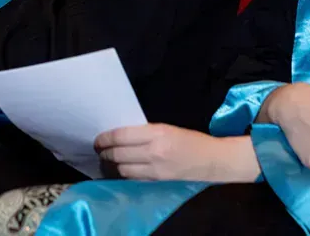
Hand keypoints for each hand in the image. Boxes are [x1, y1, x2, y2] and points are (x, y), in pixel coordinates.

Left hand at [95, 124, 223, 180]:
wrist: (212, 160)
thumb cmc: (190, 139)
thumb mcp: (167, 128)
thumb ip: (144, 132)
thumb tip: (121, 136)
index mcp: (156, 133)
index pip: (121, 136)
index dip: (105, 138)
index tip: (98, 139)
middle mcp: (153, 151)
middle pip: (118, 154)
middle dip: (104, 153)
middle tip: (98, 150)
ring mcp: (155, 169)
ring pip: (122, 169)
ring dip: (111, 166)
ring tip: (106, 161)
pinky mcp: (157, 181)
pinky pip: (133, 178)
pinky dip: (123, 174)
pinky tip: (119, 170)